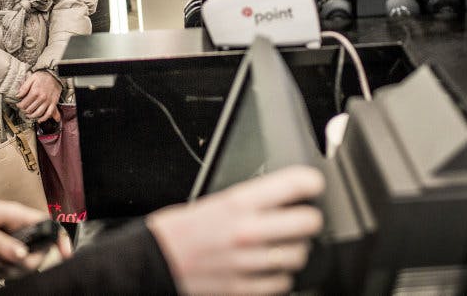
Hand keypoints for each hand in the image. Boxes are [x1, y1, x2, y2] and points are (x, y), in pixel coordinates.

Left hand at [0, 189, 71, 266]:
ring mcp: (10, 236)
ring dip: (12, 269)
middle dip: (26, 263)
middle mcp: (17, 225)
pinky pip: (12, 261)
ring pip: (25, 258)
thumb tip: (22, 257)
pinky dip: (4, 269)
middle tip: (4, 266)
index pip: (48, 224)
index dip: (59, 238)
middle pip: (38, 248)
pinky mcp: (2, 245)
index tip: (65, 255)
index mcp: (16, 214)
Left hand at [16, 71, 61, 121]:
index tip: (18, 104)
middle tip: (23, 109)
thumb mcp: (31, 78)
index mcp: (35, 92)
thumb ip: (24, 87)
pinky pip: (48, 113)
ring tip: (28, 115)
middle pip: (30, 110)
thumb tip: (18, 95)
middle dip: (24, 110)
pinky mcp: (53, 103)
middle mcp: (42, 98)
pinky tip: (39, 119)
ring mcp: (48, 101)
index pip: (24, 104)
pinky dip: (43, 118)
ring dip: (32, 116)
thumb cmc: (43, 76)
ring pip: (38, 113)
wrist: (55, 75)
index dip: (19, 106)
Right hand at [146, 165, 323, 294]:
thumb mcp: (216, 201)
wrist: (154, 261)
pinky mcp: (243, 288)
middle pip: (308, 222)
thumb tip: (284, 198)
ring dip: (295, 251)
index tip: (312, 184)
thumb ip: (251, 201)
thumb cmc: (181, 230)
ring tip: (283, 247)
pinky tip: (268, 269)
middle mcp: (247, 231)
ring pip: (298, 255)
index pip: (295, 183)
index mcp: (239, 202)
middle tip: (304, 219)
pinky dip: (279, 277)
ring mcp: (247, 262)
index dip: (310, 182)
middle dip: (309, 219)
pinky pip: (282, 284)